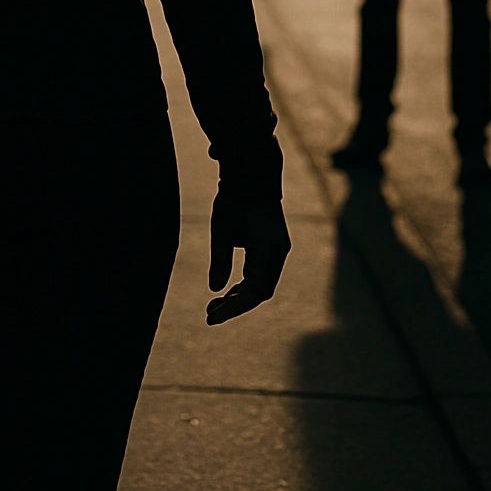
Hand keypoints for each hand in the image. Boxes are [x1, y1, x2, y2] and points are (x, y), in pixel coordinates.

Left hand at [206, 191, 290, 324]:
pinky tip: (228, 291)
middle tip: (211, 314)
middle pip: (260, 291)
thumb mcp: (221, 229)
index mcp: (268, 249)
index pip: (252, 290)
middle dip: (236, 305)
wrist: (252, 173)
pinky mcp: (275, 246)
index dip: (233, 308)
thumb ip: (220, 260)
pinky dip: (246, 284)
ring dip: (241, 296)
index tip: (212, 317)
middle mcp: (279, 252)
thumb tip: (215, 289)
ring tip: (215, 305)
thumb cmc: (234, 198)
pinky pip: (263, 273)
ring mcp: (279, 249)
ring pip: (262, 284)